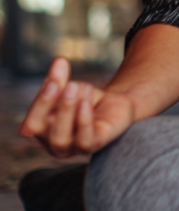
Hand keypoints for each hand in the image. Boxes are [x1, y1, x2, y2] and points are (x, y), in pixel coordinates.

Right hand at [18, 57, 134, 157]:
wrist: (117, 104)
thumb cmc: (86, 98)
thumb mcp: (70, 87)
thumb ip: (61, 79)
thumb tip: (58, 61)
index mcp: (42, 132)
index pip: (30, 124)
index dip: (38, 102)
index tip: (54, 79)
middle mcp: (53, 144)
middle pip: (39, 131)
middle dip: (49, 104)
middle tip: (64, 83)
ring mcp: (73, 149)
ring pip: (60, 138)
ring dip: (66, 111)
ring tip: (75, 88)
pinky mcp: (94, 146)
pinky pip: (84, 141)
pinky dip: (83, 121)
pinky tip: (85, 104)